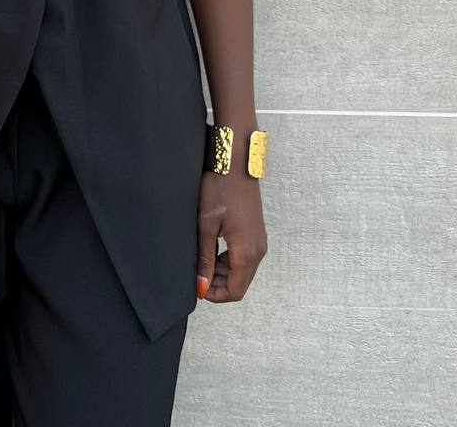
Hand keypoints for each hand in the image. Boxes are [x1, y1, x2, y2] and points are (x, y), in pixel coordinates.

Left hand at [196, 169, 267, 302]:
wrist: (235, 162)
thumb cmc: (220, 189)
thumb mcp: (206, 225)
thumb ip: (205, 258)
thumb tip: (202, 286)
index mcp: (247, 252)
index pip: (235, 291)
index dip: (215, 295)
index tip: (197, 287)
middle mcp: (258, 250)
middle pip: (240, 283)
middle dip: (218, 284)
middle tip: (197, 273)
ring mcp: (259, 241)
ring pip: (242, 271)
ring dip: (223, 273)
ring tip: (201, 260)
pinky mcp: (256, 232)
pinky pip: (245, 257)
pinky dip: (229, 261)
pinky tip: (212, 249)